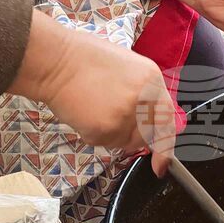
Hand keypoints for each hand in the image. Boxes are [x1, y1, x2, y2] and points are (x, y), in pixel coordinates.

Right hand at [9, 12, 175, 175]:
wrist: (56, 60)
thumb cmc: (84, 59)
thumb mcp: (127, 68)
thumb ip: (143, 93)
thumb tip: (148, 121)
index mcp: (152, 80)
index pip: (167, 119)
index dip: (165, 145)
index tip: (161, 164)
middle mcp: (144, 100)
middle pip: (144, 136)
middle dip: (129, 134)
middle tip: (109, 116)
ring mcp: (125, 116)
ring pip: (124, 142)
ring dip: (111, 133)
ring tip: (94, 107)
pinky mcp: (106, 130)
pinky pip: (104, 143)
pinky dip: (92, 133)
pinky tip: (84, 111)